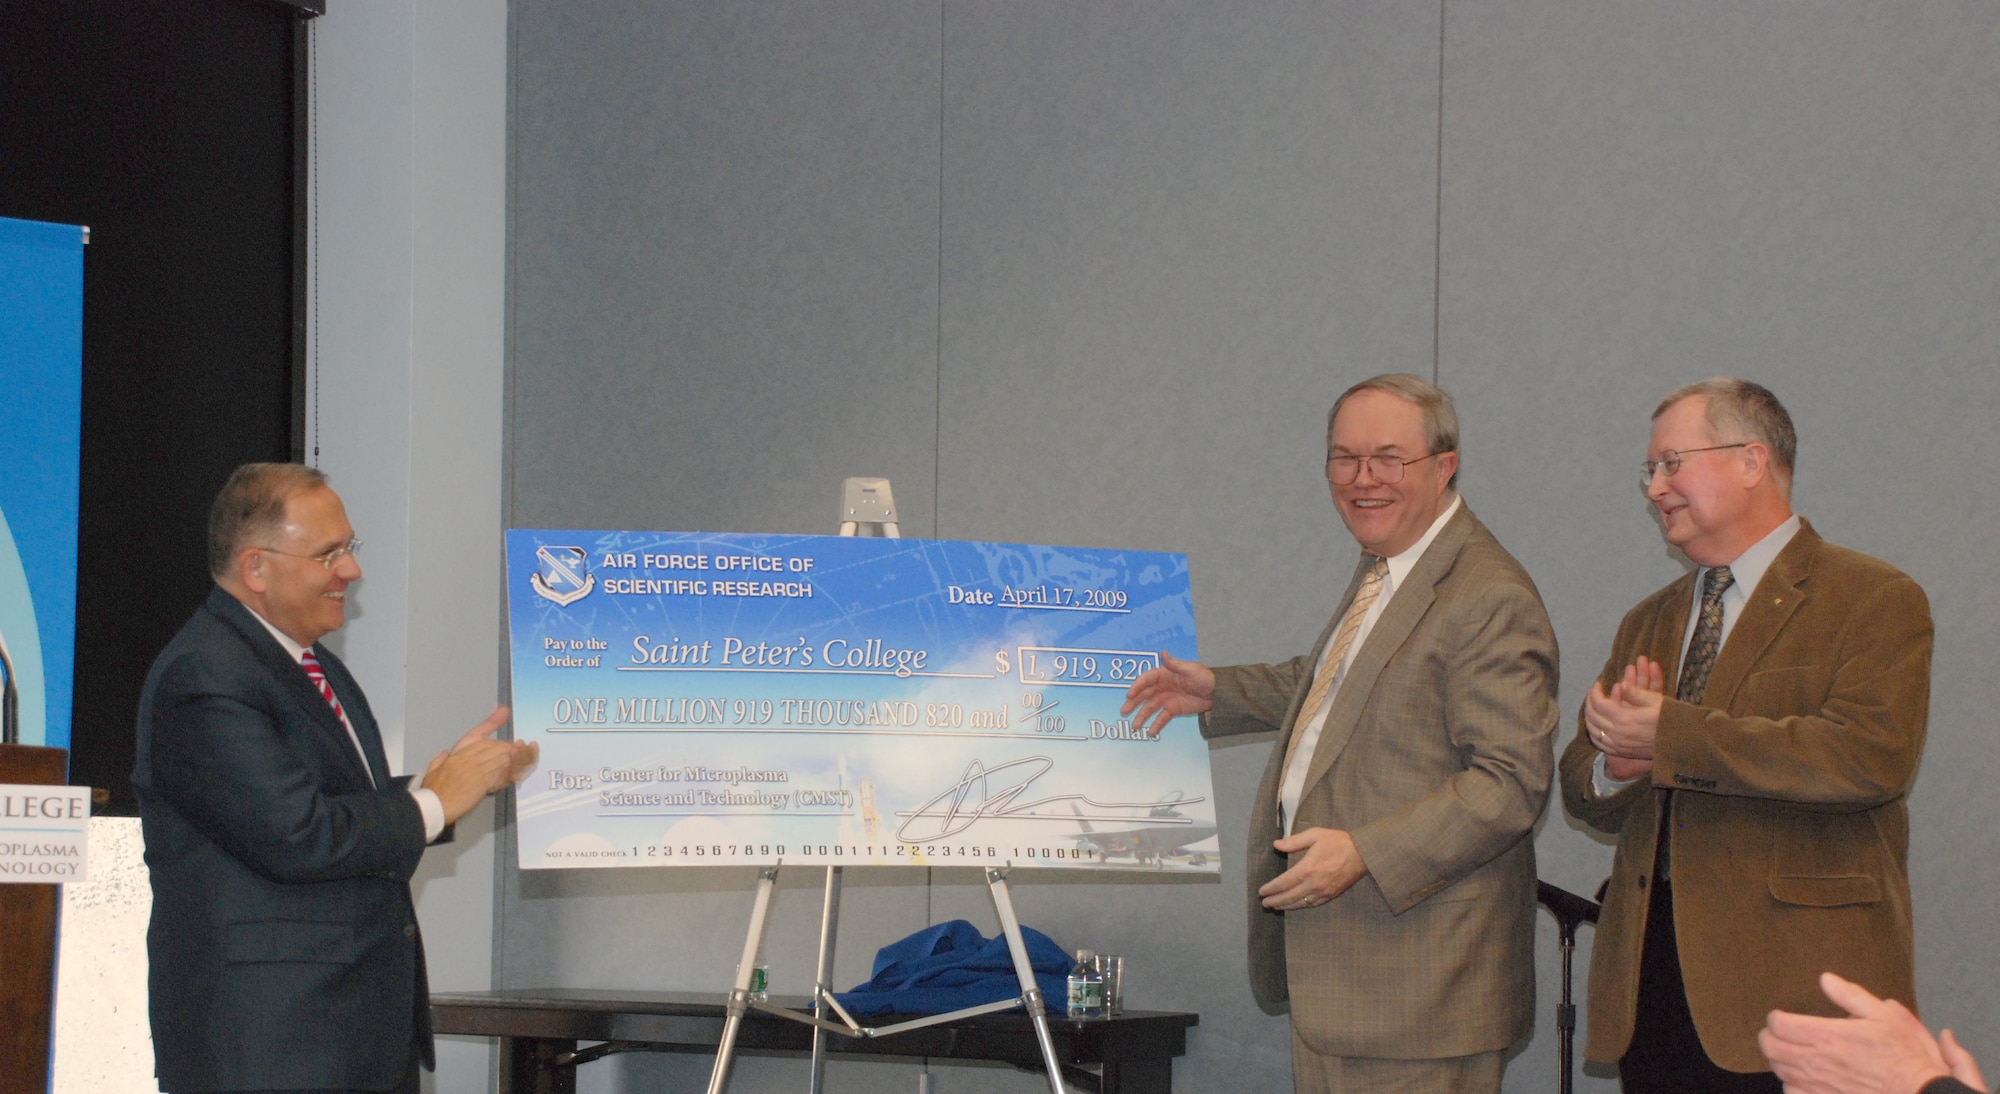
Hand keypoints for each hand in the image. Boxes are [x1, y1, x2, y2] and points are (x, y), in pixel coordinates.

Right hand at [423, 706, 537, 824]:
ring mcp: (477, 768)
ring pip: (503, 757)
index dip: (492, 721)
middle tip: (523, 747)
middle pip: (496, 746)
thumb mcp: (432, 771)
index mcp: (458, 752)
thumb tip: (443, 753)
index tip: (504, 711)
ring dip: (518, 755)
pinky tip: (522, 767)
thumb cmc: (432, 790)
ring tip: (530, 751)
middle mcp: (469, 757)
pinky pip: (503, 773)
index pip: (478, 733)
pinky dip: (514, 769)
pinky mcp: (484, 782)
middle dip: (511, 747)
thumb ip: (439, 760)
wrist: (434, 805)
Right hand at [1120, 652, 1214, 736]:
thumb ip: (1175, 664)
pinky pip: (1161, 718)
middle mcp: (1162, 687)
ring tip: (1135, 727)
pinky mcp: (1173, 710)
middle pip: (1144, 695)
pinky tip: (1151, 732)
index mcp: (1164, 674)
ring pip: (1150, 708)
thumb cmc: (1205, 677)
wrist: (1217, 693)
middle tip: (1124, 711)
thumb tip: (1163, 653)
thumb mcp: (1191, 670)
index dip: (1137, 686)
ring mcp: (1166, 699)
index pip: (1147, 680)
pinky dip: (1155, 725)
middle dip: (1133, 703)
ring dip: (1141, 717)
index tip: (1129, 695)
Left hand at [1258, 827, 1366, 911]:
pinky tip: (1296, 905)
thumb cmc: (1338, 842)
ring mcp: (1323, 892)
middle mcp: (1313, 884)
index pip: (1283, 883)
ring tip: (1276, 906)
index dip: (1271, 888)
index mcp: (1307, 869)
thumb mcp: (1315, 835)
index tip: (1262, 891)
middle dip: (1275, 900)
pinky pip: (1313, 904)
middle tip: (1264, 903)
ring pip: (1300, 903)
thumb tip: (1276, 845)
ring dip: (1286, 906)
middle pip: (1289, 896)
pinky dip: (1302, 906)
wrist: (1363, 853)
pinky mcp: (1332, 895)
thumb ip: (1294, 841)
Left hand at [1584, 656, 1663, 759]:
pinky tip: (1596, 726)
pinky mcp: (1621, 752)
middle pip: (1592, 717)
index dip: (1595, 692)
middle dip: (1589, 702)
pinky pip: (1599, 744)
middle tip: (1593, 693)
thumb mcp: (1656, 701)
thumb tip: (1619, 684)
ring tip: (1592, 707)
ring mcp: (1618, 745)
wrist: (1681, 744)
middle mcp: (1618, 734)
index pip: (1599, 704)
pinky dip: (1594, 733)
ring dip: (1589, 717)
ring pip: (1593, 731)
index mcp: (1625, 719)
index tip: (1598, 684)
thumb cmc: (1670, 719)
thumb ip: (1635, 693)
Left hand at [1759, 971, 1978, 1093]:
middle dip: (1768, 1037)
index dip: (1775, 1018)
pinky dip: (1790, 1083)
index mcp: (1829, 1036)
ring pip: (1778, 1071)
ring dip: (1778, 1059)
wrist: (1916, 1091)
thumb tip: (1826, 979)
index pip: (1780, 1025)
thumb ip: (1850, 996)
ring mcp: (1819, 1085)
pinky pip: (1792, 1093)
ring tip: (1787, 1052)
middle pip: (1771, 1048)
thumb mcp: (1883, 1015)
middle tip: (1776, 1033)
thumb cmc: (1902, 1054)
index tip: (1780, 1016)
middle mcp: (1818, 1062)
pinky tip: (1800, 1077)